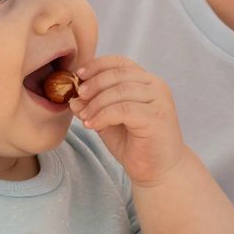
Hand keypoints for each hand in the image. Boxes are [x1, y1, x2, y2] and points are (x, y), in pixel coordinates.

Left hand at [70, 55, 189, 187]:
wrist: (159, 171)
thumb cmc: (136, 145)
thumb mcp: (108, 122)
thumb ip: (94, 107)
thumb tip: (73, 98)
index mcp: (147, 82)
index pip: (120, 62)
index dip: (97, 65)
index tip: (79, 75)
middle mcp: (156, 86)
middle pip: (118, 74)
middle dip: (94, 85)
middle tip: (78, 97)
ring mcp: (160, 101)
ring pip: (120, 91)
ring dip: (96, 103)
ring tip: (85, 117)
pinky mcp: (157, 117)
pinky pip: (123, 109)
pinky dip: (103, 115)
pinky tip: (92, 125)